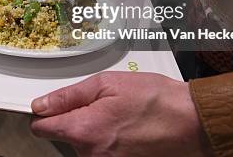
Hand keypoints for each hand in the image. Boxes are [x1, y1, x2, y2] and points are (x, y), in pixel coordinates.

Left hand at [30, 72, 210, 156]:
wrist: (192, 122)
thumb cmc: (156, 100)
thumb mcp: (107, 84)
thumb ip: (69, 96)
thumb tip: (42, 104)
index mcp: (84, 130)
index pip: (41, 128)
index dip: (44, 114)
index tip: (48, 107)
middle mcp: (91, 154)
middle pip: (64, 136)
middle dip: (75, 119)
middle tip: (101, 103)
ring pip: (84, 145)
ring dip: (93, 130)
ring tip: (118, 115)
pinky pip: (101, 153)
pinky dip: (108, 141)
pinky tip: (124, 128)